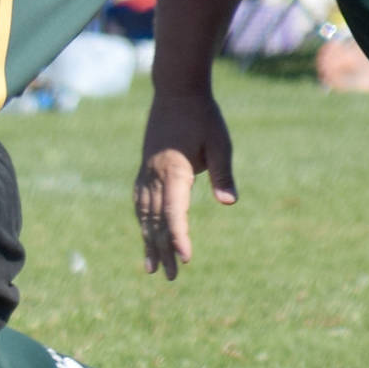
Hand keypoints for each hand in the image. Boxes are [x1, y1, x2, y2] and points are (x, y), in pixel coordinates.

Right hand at [134, 91, 236, 278]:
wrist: (176, 91)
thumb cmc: (203, 116)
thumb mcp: (219, 142)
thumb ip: (223, 173)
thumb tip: (229, 202)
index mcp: (174, 170)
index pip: (175, 211)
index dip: (179, 237)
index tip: (186, 259)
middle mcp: (155, 175)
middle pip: (158, 219)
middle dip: (165, 249)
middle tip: (173, 276)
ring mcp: (146, 172)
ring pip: (145, 214)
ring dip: (149, 241)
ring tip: (153, 268)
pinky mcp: (145, 169)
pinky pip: (140, 202)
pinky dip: (142, 222)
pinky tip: (146, 235)